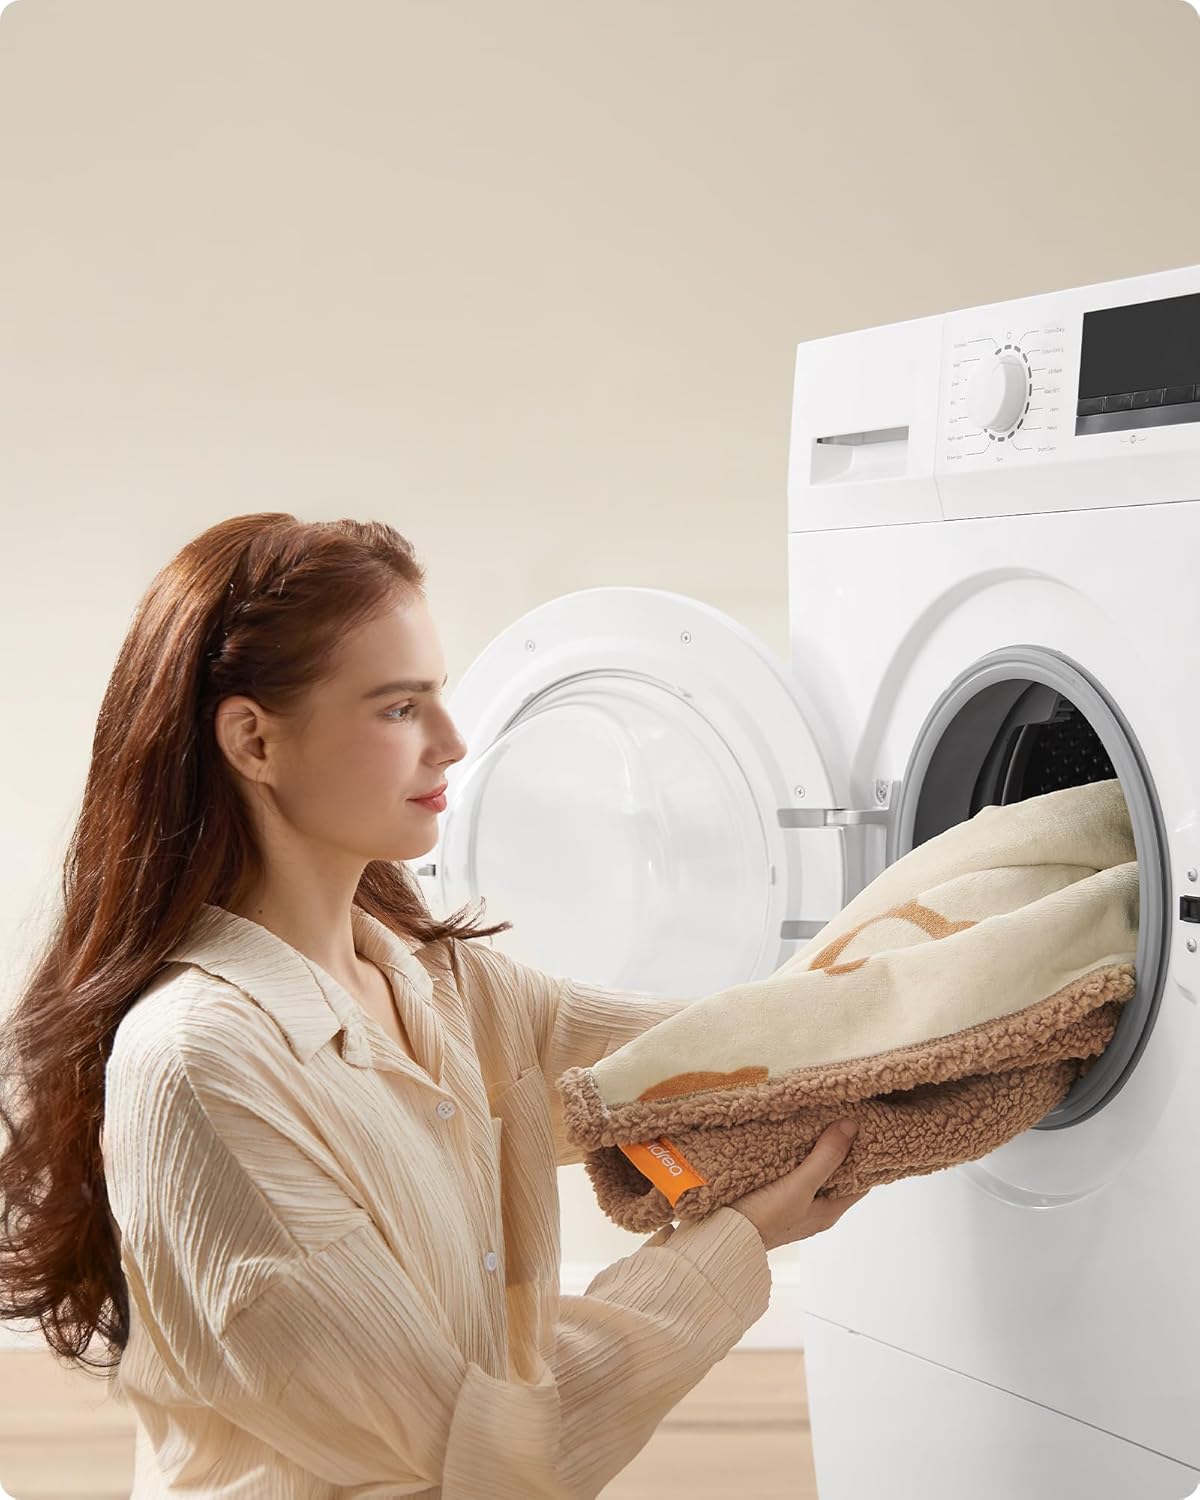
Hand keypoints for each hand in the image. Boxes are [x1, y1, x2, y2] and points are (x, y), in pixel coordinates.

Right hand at [727, 1120, 867, 1250]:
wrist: (725, 1236)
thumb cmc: (765, 1218)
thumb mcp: (800, 1185)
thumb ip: (825, 1159)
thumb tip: (851, 1128)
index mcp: (828, 1211)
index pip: (859, 1182)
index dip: (864, 1157)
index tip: (863, 1130)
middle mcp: (815, 1211)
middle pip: (836, 1177)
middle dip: (838, 1151)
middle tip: (838, 1119)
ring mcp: (794, 1207)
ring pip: (813, 1176)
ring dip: (814, 1154)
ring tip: (813, 1124)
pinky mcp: (773, 1201)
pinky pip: (791, 1177)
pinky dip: (794, 1160)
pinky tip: (786, 1144)